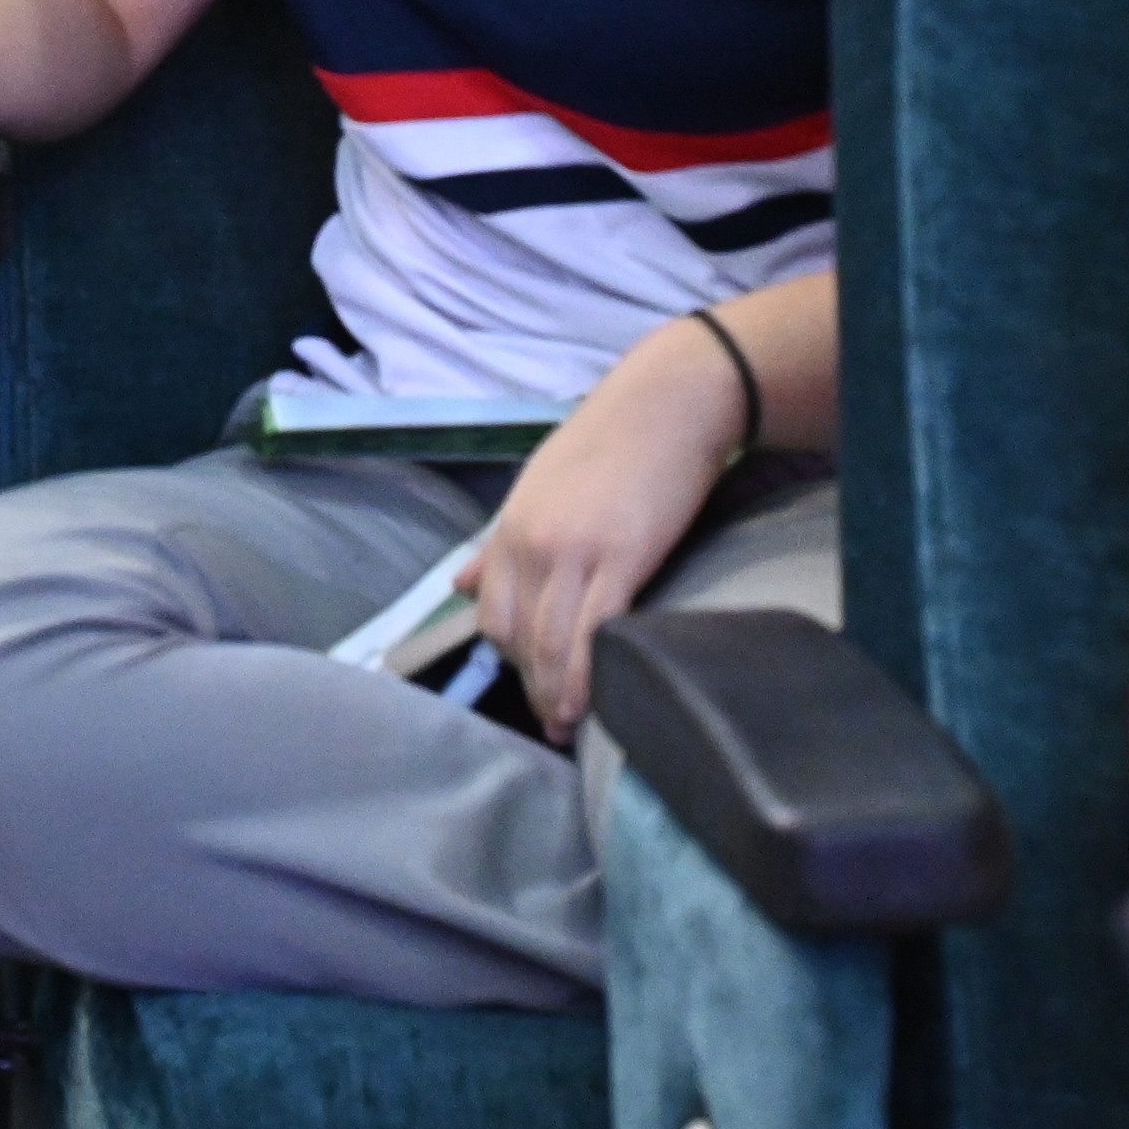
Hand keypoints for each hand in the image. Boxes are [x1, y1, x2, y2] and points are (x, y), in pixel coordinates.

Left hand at [461, 310, 757, 736]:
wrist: (669, 401)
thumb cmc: (613, 441)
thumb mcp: (540, 486)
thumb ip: (500, 542)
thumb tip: (460, 585)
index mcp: (512, 525)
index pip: (492, 611)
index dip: (508, 658)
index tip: (529, 686)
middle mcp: (532, 542)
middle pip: (518, 635)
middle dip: (532, 685)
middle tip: (552, 723)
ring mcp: (574, 551)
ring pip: (553, 643)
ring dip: (559, 694)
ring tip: (569, 727)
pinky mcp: (621, 557)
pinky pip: (596, 633)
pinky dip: (590, 676)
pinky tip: (594, 704)